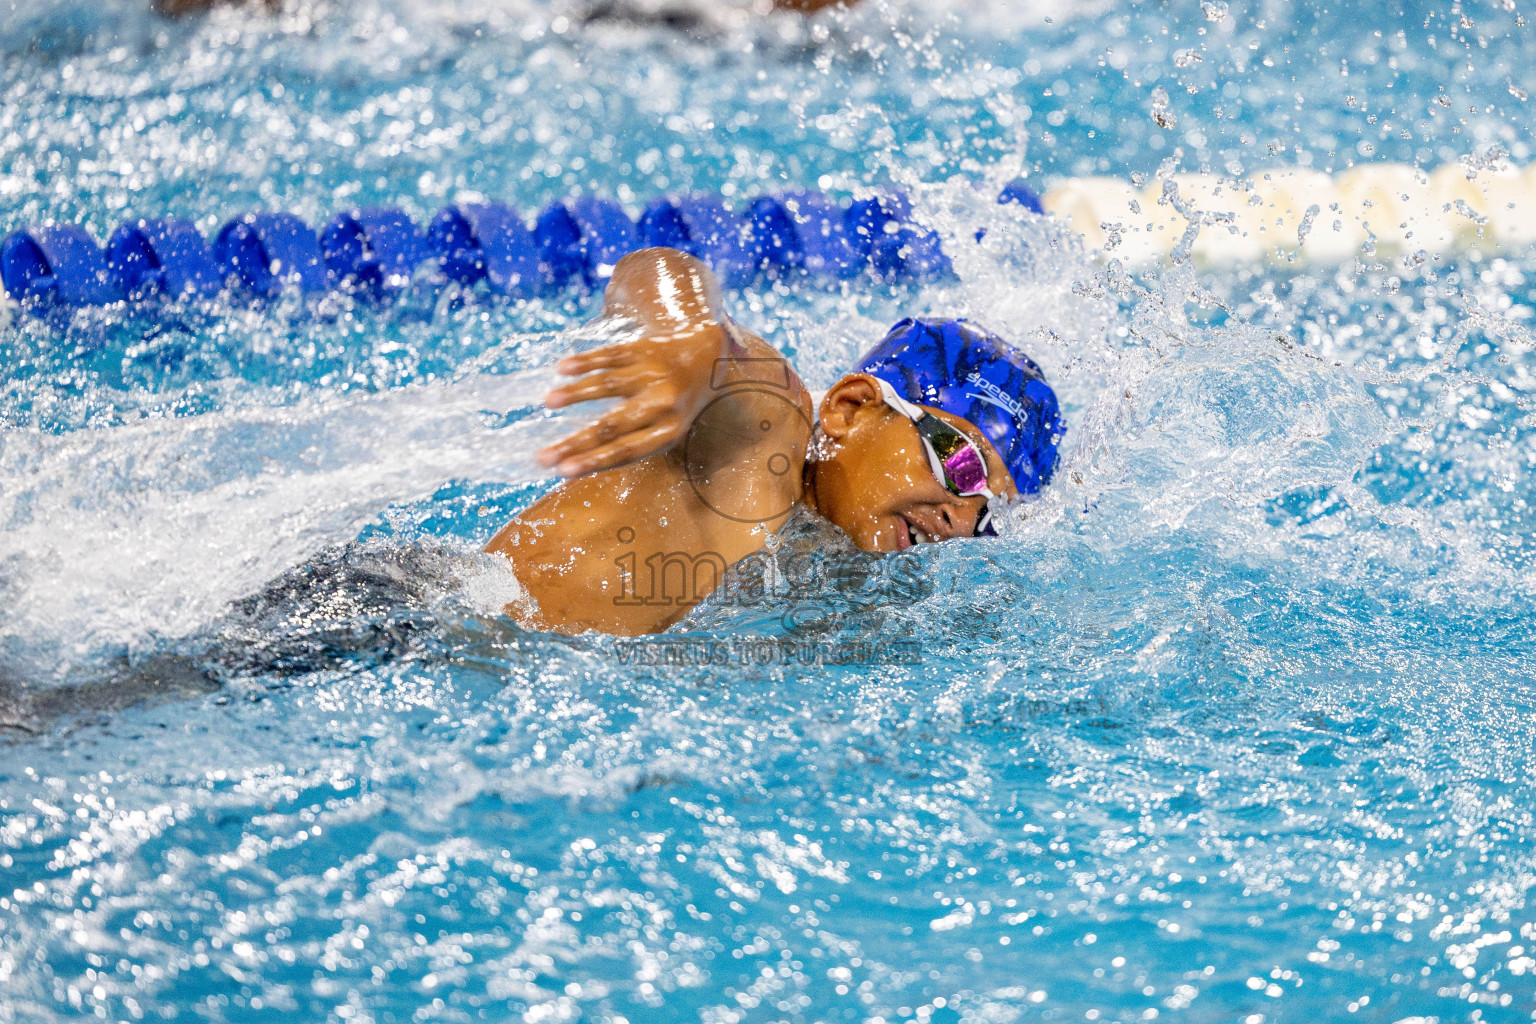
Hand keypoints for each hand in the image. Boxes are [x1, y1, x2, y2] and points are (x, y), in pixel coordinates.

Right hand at [536, 323, 725, 477]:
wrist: (706, 356)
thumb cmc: (676, 405)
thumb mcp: (667, 429)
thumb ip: (633, 445)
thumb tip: (580, 466)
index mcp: (669, 431)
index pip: (627, 451)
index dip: (594, 461)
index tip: (563, 472)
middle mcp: (662, 403)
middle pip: (613, 425)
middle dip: (576, 442)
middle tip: (543, 456)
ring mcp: (653, 373)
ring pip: (610, 384)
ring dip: (577, 393)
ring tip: (548, 402)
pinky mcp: (643, 349)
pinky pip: (611, 355)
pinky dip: (586, 361)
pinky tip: (562, 368)